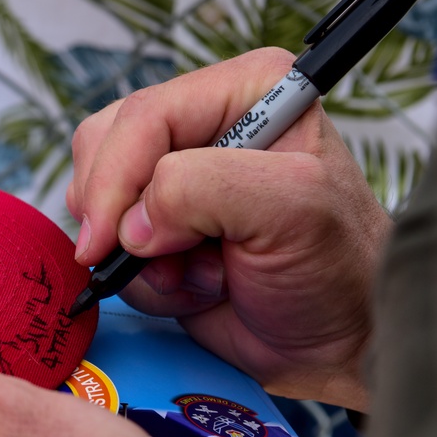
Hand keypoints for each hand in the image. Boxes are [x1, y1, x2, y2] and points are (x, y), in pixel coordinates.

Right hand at [66, 48, 390, 410]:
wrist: (337, 345)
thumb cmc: (340, 271)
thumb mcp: (294, 209)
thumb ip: (204, 189)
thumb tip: (133, 223)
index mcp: (247, 91)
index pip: (146, 114)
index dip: (117, 175)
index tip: (109, 238)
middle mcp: (206, 123)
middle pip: (106, 145)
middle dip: (123, 216)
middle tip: (167, 260)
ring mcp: (178, 176)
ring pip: (96, 196)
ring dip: (137, 255)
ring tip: (201, 275)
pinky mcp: (160, 227)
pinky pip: (109, 244)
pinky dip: (143, 280)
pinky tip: (196, 289)